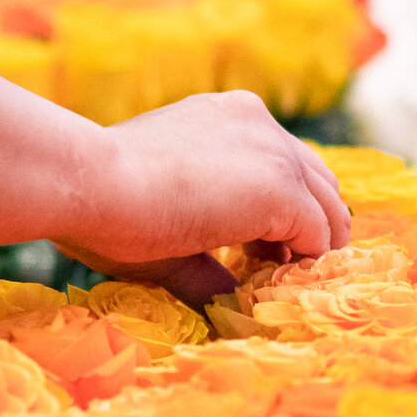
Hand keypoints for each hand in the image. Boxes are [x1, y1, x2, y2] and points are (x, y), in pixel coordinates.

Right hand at [54, 92, 349, 296]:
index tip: (260, 255)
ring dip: (314, 249)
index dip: (281, 213)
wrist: (87, 182)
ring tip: (283, 285)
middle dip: (308, 230)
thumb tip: (229, 299)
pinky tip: (277, 287)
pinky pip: (318, 236)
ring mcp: (274, 152)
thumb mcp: (169, 219)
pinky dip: (307, 264)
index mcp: (228, 116)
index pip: (282, 162)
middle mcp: (258, 122)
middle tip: (279, 272)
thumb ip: (208, 253)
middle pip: (318, 181)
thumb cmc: (106, 202)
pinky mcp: (281, 189)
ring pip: (329, 207)